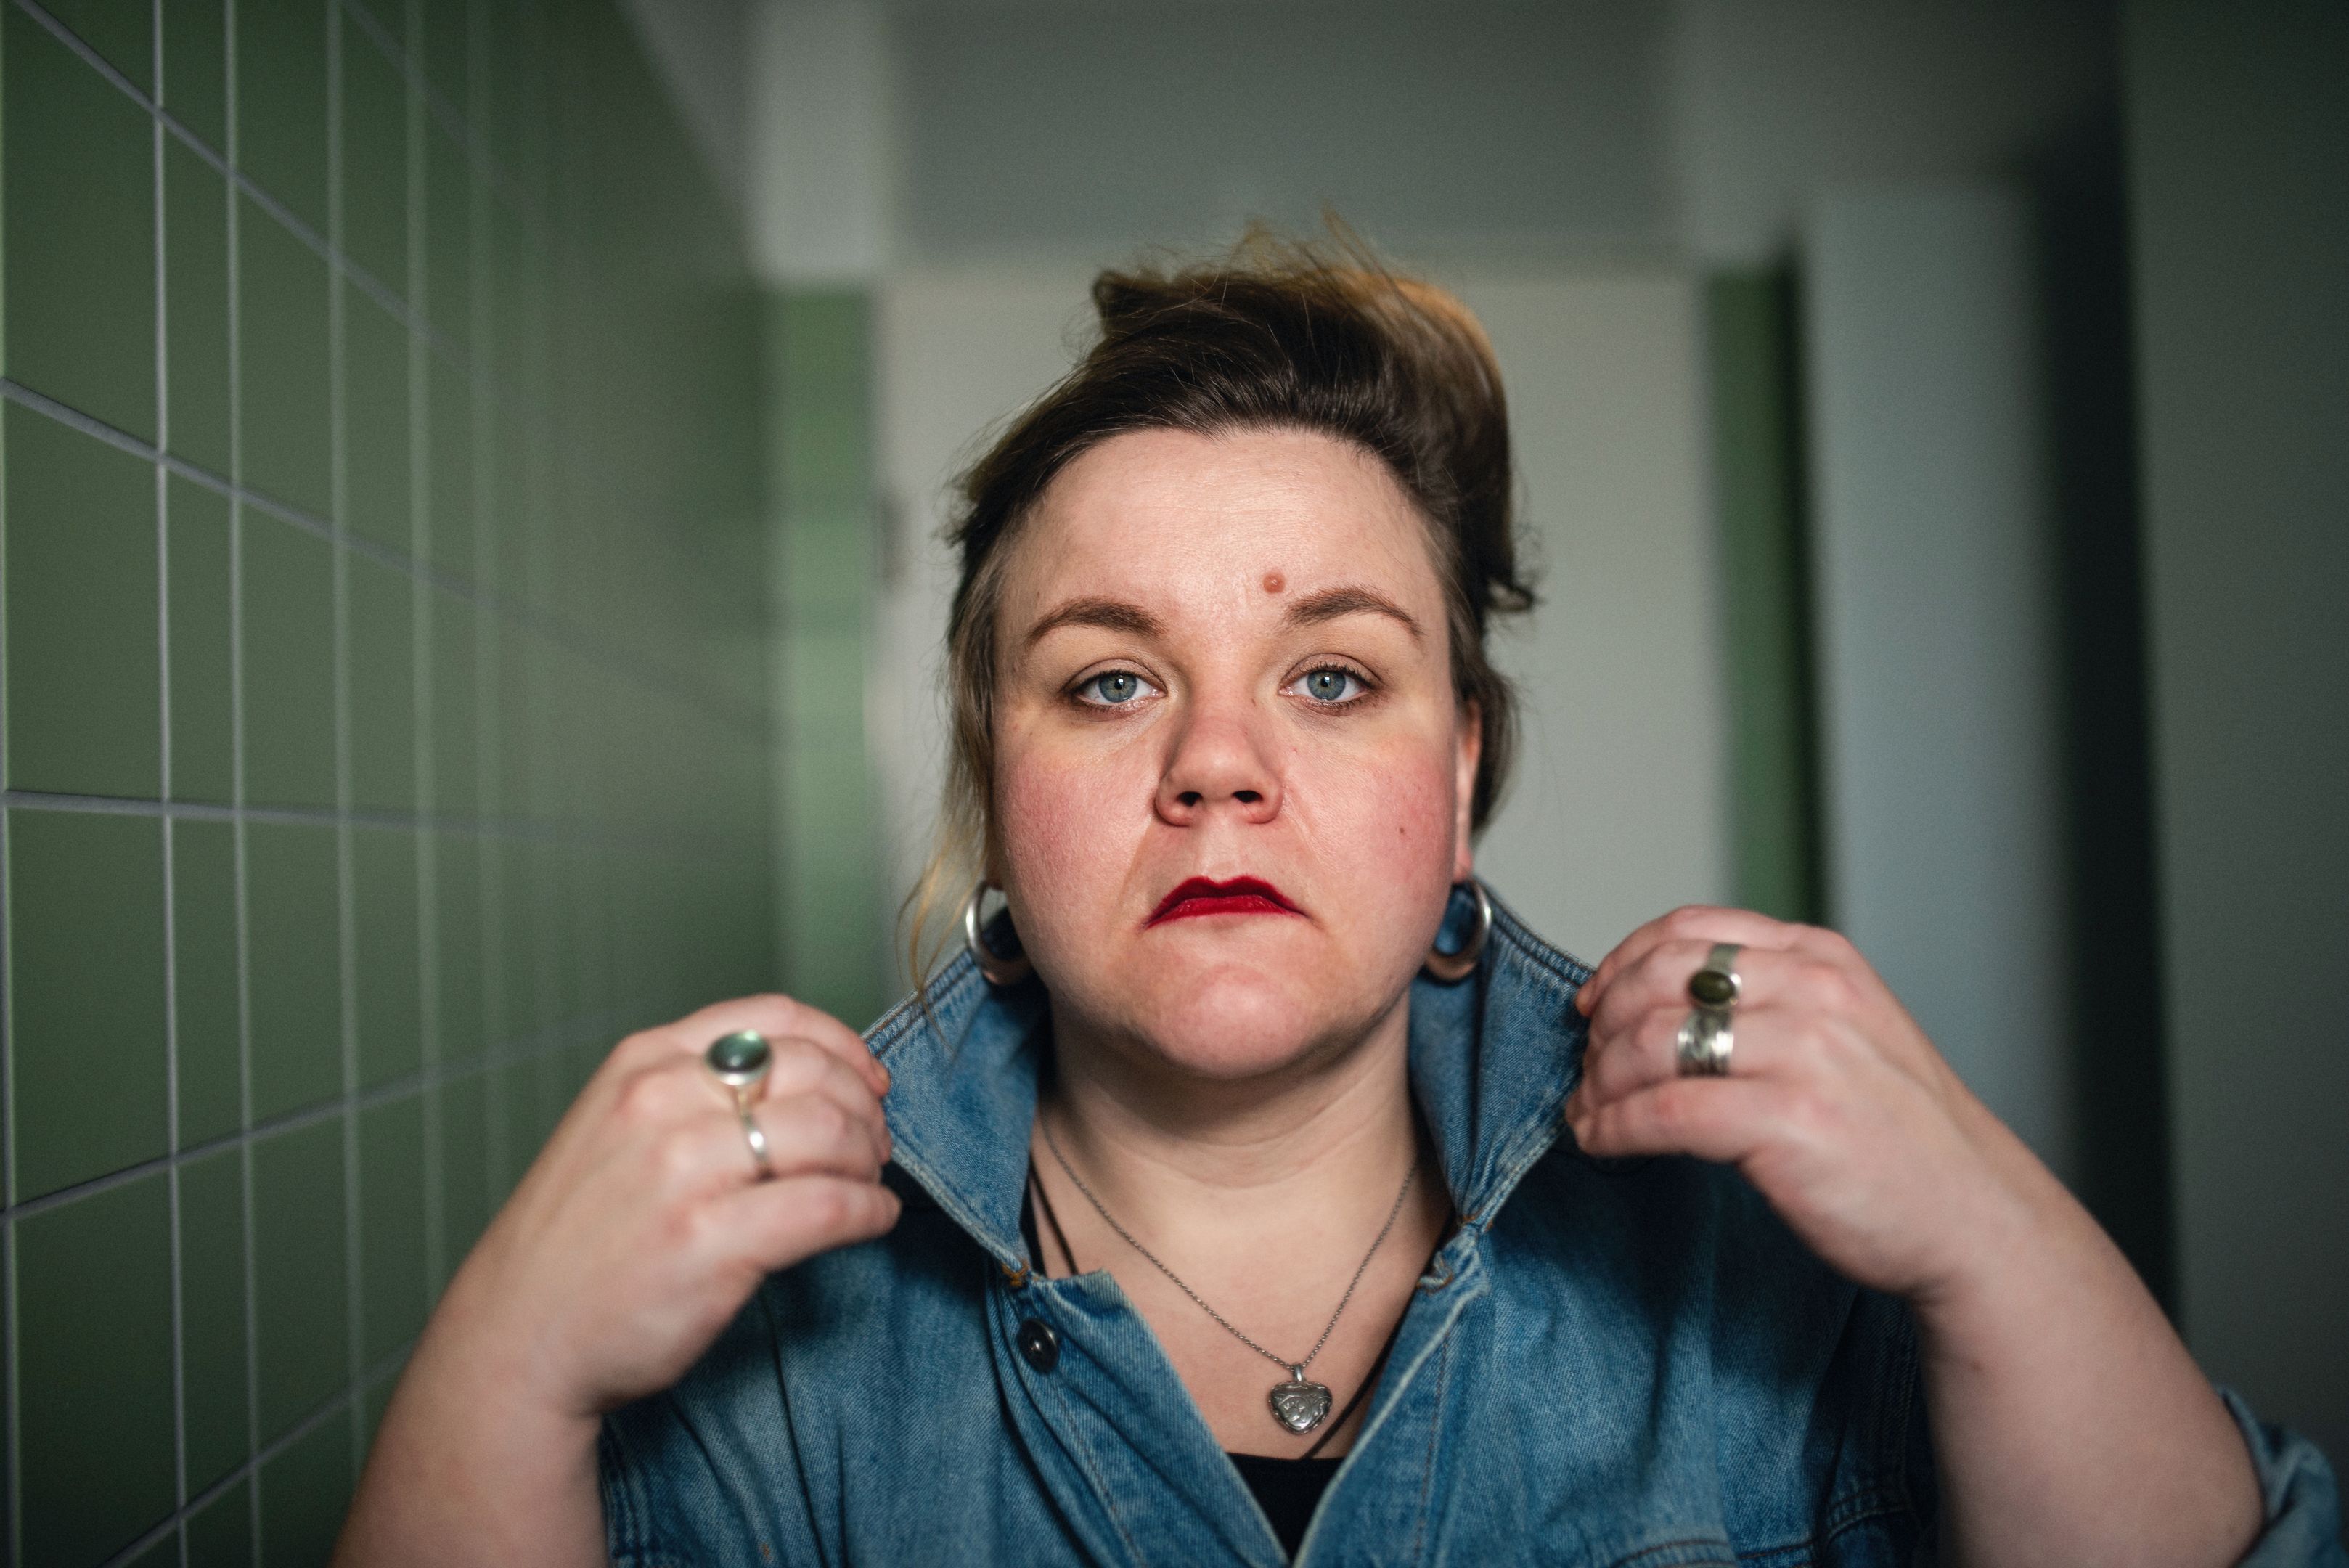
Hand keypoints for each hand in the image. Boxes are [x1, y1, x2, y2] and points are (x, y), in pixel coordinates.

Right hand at [447, 993, 900, 1418]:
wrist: (517, 1339)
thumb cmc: (577, 1242)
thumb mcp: (615, 1129)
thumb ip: (692, 1094)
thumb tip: (805, 1084)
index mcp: (643, 1063)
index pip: (774, 1017)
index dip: (842, 1044)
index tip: (867, 1078)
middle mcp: (661, 1103)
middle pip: (814, 1073)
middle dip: (863, 1108)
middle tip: (874, 1145)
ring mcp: (684, 1172)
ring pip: (829, 1132)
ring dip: (868, 1160)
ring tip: (867, 1184)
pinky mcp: (710, 1242)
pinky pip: (828, 1206)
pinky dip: (869, 1211)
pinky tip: (872, 1221)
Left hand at [1565, 905, 2052, 1304]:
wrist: (1974, 1219)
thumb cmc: (1903, 1137)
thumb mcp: (1850, 1033)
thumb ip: (1773, 1003)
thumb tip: (1660, 1006)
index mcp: (1822, 961)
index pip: (1692, 929)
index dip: (1623, 962)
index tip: (1593, 1002)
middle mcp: (1812, 993)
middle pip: (1660, 979)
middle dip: (1604, 1025)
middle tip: (1586, 1066)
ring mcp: (1803, 1055)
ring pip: (1652, 1042)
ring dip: (1600, 1081)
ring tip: (1588, 1111)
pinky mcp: (1787, 1122)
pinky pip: (1664, 1112)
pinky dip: (1614, 1126)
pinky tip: (1602, 1141)